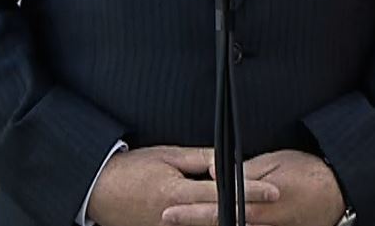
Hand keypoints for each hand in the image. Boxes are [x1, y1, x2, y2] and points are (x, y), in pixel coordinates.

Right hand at [86, 146, 280, 225]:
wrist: (100, 190)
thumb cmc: (133, 169)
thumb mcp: (167, 156)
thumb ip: (200, 160)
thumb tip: (226, 161)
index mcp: (176, 193)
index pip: (222, 192)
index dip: (250, 191)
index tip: (274, 191)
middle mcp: (175, 218)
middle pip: (220, 216)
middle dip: (249, 213)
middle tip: (274, 208)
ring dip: (231, 220)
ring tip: (257, 216)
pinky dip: (210, 223)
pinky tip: (227, 218)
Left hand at [161, 149, 343, 225]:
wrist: (340, 190)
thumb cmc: (306, 171)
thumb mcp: (273, 163)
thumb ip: (241, 171)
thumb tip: (212, 171)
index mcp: (257, 204)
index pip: (216, 210)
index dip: (190, 213)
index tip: (169, 212)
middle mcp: (262, 224)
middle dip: (193, 222)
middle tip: (167, 219)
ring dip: (213, 224)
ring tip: (188, 221)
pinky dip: (234, 224)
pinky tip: (223, 220)